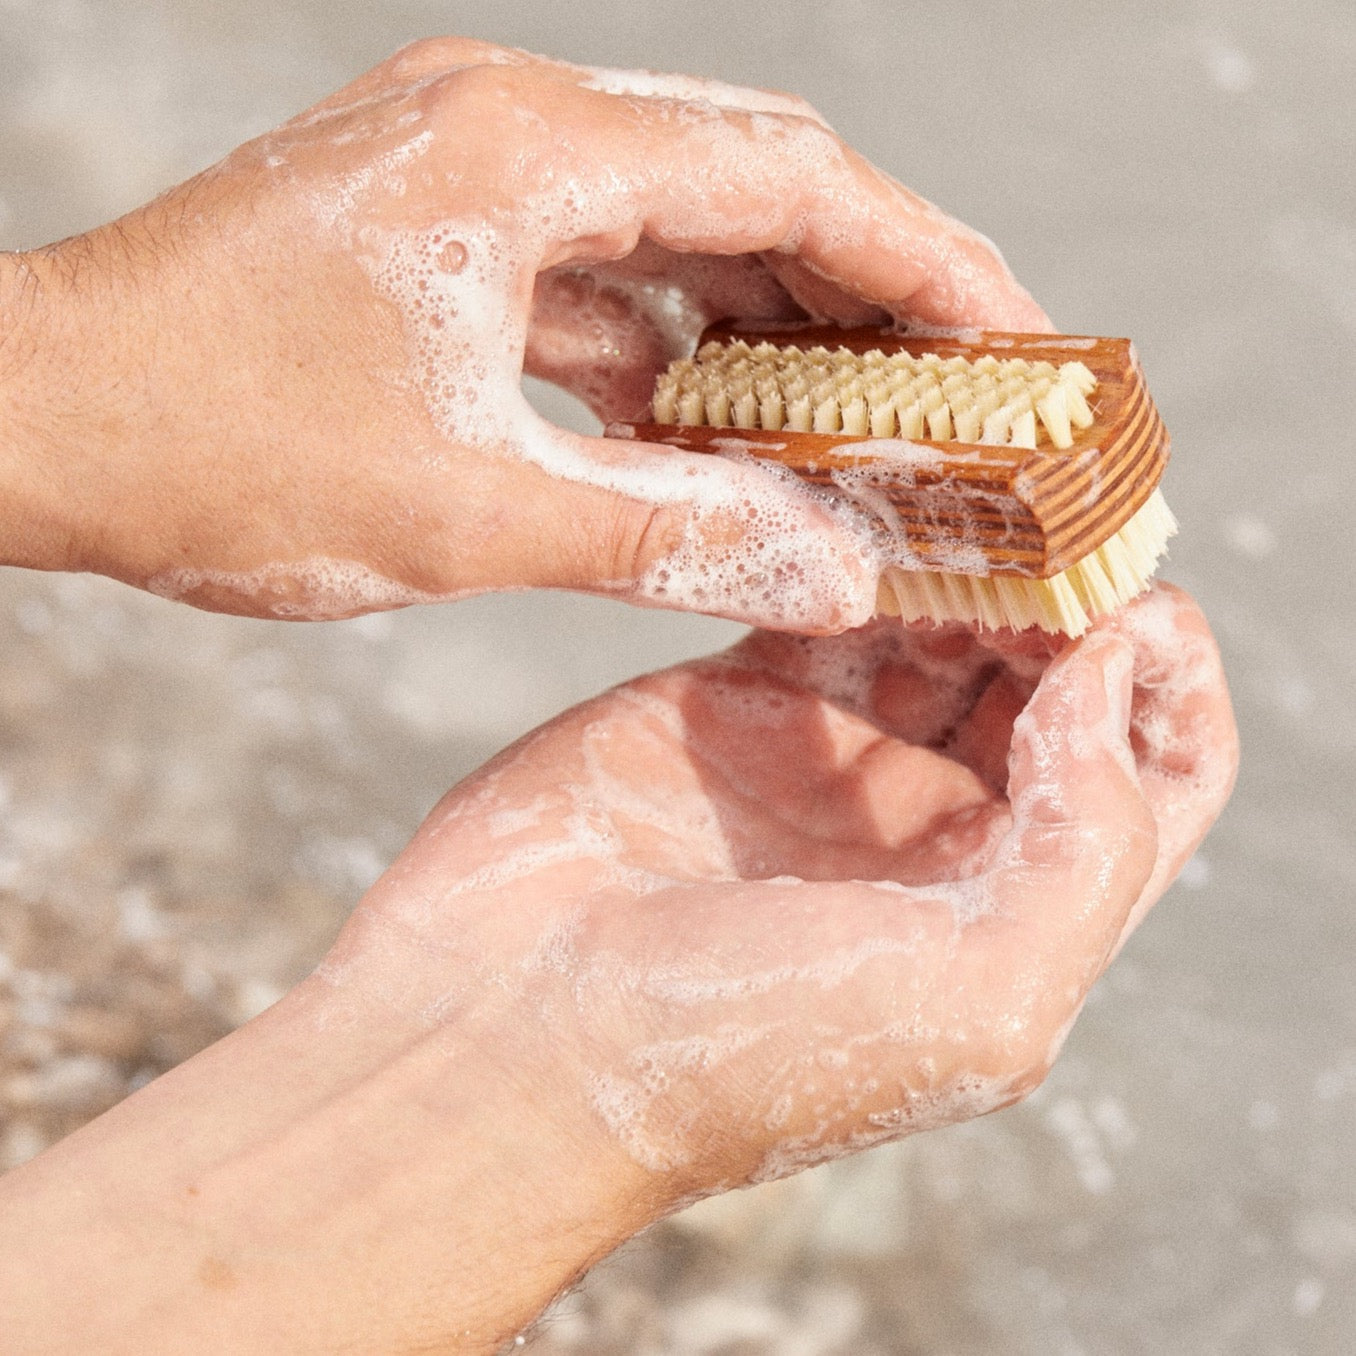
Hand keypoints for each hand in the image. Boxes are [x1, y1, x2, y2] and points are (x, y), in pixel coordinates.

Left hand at [0, 38, 1044, 628]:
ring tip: (858, 426)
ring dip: (767, 332)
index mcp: (526, 152)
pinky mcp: (439, 237)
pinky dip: (668, 357)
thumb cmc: (212, 449)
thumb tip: (830, 571)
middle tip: (957, 393)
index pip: (793, 182)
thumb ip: (670, 534)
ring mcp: (469, 176)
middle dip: (867, 296)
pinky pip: (596, 284)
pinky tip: (712, 433)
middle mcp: (507, 128)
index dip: (928, 263)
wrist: (33, 425)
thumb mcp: (468, 509)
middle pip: (749, 191)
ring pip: (675, 239)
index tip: (1015, 340)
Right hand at [336, 583, 1235, 1193]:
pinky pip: (827, 599)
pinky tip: (879, 500)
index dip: (1167, 686)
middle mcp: (929, 831)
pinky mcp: (735, 697)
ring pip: (943, 624)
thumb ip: (1091, 845)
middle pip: (1049, 683)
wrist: (505, 1029)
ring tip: (972, 490)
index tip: (1135, 601)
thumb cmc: (726, 1052)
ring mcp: (829, 760)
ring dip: (973, 556)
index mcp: (1007, 911)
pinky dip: (864, 544)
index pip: (1148, 779)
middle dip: (1071, 594)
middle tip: (1047, 515)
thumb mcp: (974, 999)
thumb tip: (1113, 675)